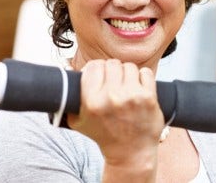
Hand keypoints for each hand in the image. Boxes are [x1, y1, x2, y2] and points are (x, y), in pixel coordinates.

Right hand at [67, 59, 162, 177]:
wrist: (130, 152)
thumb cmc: (104, 135)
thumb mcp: (78, 120)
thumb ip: (68, 96)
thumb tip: (67, 66)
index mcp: (92, 102)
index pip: (93, 66)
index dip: (96, 68)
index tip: (99, 74)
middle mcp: (111, 97)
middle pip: (112, 63)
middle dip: (112, 70)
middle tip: (114, 81)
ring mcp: (132, 96)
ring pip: (129, 66)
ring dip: (128, 74)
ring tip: (126, 86)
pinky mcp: (149, 97)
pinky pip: (145, 72)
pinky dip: (143, 77)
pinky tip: (139, 88)